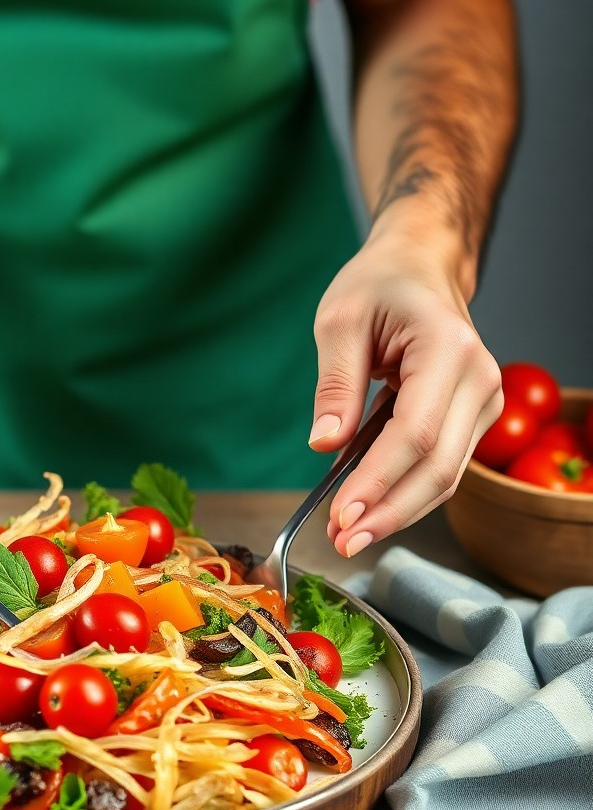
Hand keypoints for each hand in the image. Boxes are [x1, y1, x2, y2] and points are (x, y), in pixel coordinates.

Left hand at [309, 223, 501, 555]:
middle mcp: (479, 380)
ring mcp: (484, 402)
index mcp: (447, 350)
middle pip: (439, 467)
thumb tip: (325, 446)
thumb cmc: (379, 286)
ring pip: (445, 477)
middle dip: (388, 512)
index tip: (341, 514)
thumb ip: (334, 385)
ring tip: (348, 536)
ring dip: (396, 513)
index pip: (416, 433)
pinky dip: (404, 494)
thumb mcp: (339, 322)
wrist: (418, 269)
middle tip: (341, 541)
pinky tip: (368, 511)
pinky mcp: (472, 419)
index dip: (379, 481)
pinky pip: (441, 467)